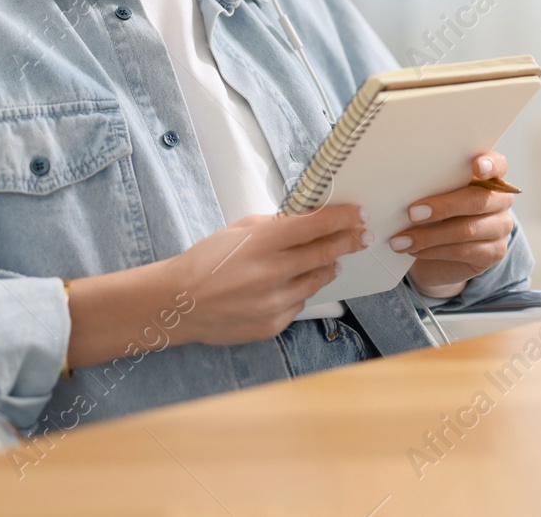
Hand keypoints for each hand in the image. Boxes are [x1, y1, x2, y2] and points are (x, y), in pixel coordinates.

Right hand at [167, 203, 369, 345]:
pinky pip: (300, 304)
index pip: (316, 225)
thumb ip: (276, 225)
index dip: (343, 218)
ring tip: (333, 260)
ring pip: (318, 281)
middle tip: (361, 236)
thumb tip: (308, 219)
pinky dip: (300, 292)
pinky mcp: (272, 325)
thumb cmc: (206, 262)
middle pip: (325, 253)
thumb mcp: (239, 230)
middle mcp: (271, 273)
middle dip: (348, 242)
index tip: (358, 214)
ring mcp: (273, 302)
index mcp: (262, 243)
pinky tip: (292, 284)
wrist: (179, 303)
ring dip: (329, 268)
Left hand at [394, 152, 514, 298]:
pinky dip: (433, 251)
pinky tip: (415, 250)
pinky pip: (462, 251)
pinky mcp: (494, 252)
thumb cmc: (437, 214)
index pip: (498, 165)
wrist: (441, 255)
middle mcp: (500, 200)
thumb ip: (433, 186)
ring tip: (402, 240)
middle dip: (443, 207)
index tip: (476, 166)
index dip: (490, 164)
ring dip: (429, 236)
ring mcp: (501, 227)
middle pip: (477, 200)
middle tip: (413, 213)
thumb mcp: (436, 195)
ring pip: (466, 230)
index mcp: (490, 177)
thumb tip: (407, 185)